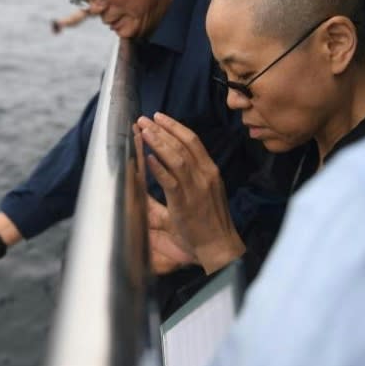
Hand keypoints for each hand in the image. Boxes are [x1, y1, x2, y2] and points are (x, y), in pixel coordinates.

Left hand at [137, 113, 244, 273]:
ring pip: (177, 158)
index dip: (174, 127)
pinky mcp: (186, 204)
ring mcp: (197, 188)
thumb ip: (182, 180)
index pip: (192, 141)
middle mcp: (205, 175)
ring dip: (159, 142)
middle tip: (144, 119)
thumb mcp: (199, 195)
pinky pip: (171, 181)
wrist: (220, 248)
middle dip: (163, 129)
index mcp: (210, 171)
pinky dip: (159, 168)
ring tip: (144, 130)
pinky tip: (148, 158)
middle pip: (184, 144)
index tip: (158, 117)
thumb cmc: (208, 224)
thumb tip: (159, 168)